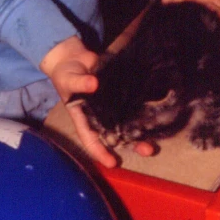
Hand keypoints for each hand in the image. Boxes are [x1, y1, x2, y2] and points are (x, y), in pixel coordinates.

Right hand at [40, 36, 152, 166]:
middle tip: (147, 150)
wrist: (72, 57)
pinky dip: (140, 112)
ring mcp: (109, 106)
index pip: (91, 140)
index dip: (101, 153)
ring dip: (140, 132)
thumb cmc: (65, 74)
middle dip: (131, 144)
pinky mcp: (117, 94)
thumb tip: (94, 84)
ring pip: (125, 123)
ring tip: (154, 141)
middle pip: (115, 136)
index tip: (112, 163)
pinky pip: (129, 106)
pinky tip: (154, 117)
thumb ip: (80, 83)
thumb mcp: (68, 79)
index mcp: (83, 119)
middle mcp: (98, 117)